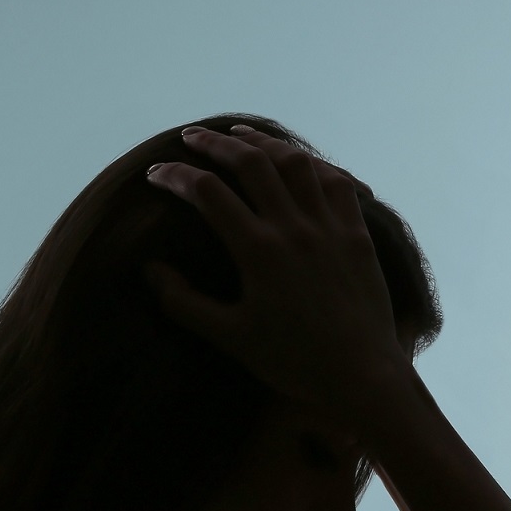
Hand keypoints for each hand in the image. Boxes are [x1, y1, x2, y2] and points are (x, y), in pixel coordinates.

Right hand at [143, 124, 411, 420]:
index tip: (154, 173)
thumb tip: (150, 269)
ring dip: (263, 142)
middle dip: (215, 144)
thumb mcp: (229, 337)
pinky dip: (313, 163)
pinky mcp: (357, 233)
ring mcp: (329, 226)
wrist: (361, 375)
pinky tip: (299, 161)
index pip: (207, 193)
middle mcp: (294, 227)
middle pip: (251, 163)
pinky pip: (336, 182)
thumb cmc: (291, 361)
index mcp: (258, 250)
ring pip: (295, 163)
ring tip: (241, 135)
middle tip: (190, 137)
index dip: (175, 176)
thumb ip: (183, 302)